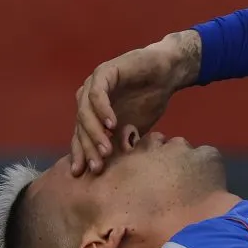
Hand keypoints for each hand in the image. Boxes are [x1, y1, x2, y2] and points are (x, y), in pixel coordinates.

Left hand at [71, 31, 200, 175]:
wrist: (167, 73)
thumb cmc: (151, 99)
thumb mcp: (135, 128)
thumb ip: (121, 142)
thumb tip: (114, 168)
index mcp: (92, 113)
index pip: (81, 137)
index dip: (82, 155)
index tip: (85, 174)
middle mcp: (88, 99)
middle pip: (80, 127)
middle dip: (89, 149)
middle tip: (98, 167)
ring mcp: (94, 85)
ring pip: (85, 112)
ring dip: (95, 133)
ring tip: (106, 150)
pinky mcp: (104, 72)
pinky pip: (98, 93)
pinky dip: (103, 110)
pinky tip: (111, 125)